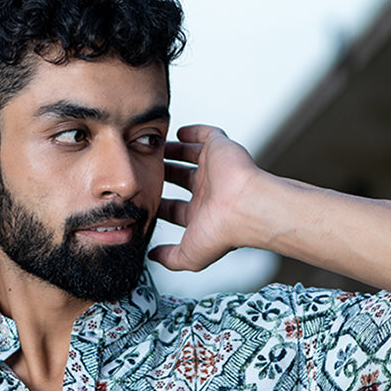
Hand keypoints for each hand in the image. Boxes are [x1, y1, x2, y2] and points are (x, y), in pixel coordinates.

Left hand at [150, 125, 261, 272]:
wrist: (245, 207)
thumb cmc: (223, 232)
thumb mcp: (189, 255)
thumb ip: (170, 258)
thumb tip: (153, 256)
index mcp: (202, 215)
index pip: (176, 209)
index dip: (160, 206)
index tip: (144, 201)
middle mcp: (209, 192)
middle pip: (182, 180)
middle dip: (165, 176)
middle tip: (147, 170)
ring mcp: (214, 170)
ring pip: (191, 157)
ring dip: (175, 153)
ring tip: (156, 149)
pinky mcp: (220, 149)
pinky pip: (207, 135)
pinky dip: (193, 132)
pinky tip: (178, 133)